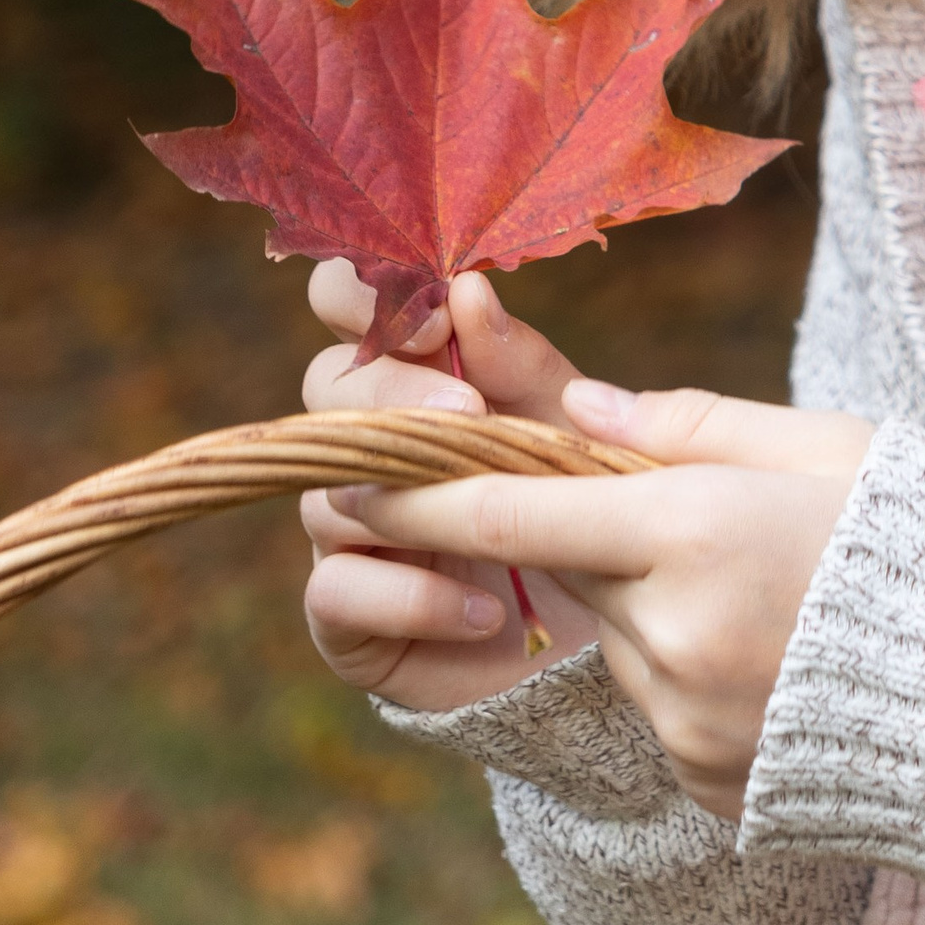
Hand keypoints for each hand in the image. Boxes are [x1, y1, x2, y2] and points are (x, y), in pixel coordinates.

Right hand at [300, 265, 603, 712]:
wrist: (601, 635)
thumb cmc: (581, 507)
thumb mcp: (565, 427)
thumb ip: (522, 364)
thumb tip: (469, 289)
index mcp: (413, 374)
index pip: (345, 302)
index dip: (366, 297)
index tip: (437, 315)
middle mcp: (366, 444)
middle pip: (322, 385)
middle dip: (389, 390)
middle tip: (467, 409)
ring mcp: (348, 530)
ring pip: (325, 489)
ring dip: (408, 500)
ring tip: (497, 518)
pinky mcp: (347, 616)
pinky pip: (334, 592)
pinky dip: (412, 599)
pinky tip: (486, 612)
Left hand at [335, 382, 875, 818]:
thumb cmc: (920, 538)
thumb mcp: (822, 444)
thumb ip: (687, 422)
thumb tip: (576, 403)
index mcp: (695, 526)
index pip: (513, 506)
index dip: (420, 494)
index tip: (352, 478)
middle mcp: (672, 630)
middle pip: (574, 571)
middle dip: (600, 544)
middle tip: (692, 529)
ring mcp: (684, 718)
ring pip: (621, 643)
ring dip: (663, 612)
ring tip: (780, 602)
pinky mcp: (703, 779)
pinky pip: (664, 711)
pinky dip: (700, 676)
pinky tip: (787, 662)